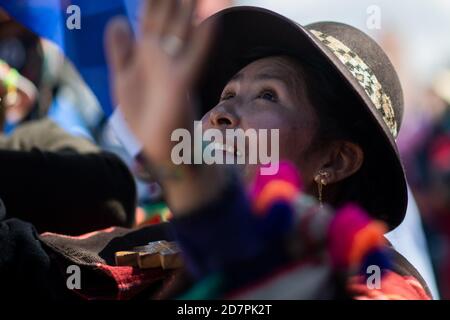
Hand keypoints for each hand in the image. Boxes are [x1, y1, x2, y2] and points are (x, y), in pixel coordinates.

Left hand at [105, 0, 213, 164]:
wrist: (156, 146)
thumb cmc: (142, 115)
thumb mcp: (124, 79)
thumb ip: (120, 51)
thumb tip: (118, 20)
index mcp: (146, 54)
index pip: (151, 18)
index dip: (154, 0)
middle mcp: (162, 57)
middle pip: (168, 19)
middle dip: (173, 0)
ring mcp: (172, 68)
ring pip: (182, 32)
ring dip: (189, 11)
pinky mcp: (179, 84)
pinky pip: (193, 59)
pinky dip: (201, 42)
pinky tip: (209, 24)